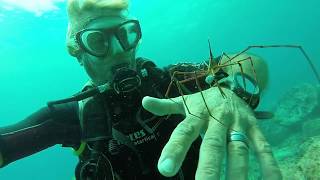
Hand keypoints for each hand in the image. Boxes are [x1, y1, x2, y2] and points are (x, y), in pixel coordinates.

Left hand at [142, 87, 281, 178]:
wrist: (234, 83)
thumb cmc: (205, 100)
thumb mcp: (185, 100)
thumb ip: (165, 105)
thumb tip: (144, 102)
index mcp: (198, 114)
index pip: (183, 132)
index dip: (174, 149)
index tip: (165, 170)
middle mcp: (218, 119)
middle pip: (213, 145)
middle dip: (208, 169)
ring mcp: (238, 123)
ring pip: (238, 149)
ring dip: (237, 172)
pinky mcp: (255, 127)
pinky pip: (263, 147)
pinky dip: (269, 164)